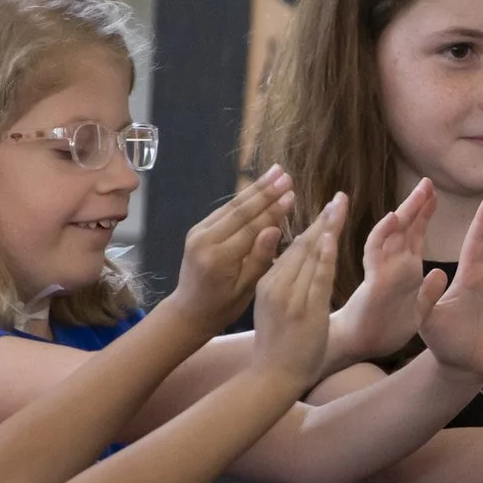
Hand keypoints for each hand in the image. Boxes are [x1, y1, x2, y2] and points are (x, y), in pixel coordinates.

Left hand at [166, 165, 290, 332]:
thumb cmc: (223, 306)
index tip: (292, 195)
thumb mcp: (247, 289)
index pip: (250, 228)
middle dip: (265, 192)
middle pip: (240, 211)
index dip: (273, 210)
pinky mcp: (198, 229)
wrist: (190, 310)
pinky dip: (243, 198)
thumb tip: (275, 228)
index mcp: (219, 259)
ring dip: (255, 188)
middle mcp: (205, 241)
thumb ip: (260, 258)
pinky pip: (224, 211)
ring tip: (276, 172)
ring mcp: (198, 233)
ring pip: (231, 206)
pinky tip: (259, 187)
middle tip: (286, 175)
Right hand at [251, 195, 344, 392]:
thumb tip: (298, 264)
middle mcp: (276, 285)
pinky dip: (326, 255)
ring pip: (311, 255)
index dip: (312, 225)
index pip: (292, 247)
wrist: (272, 376)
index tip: (327, 208)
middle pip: (302, 245)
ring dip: (328, 228)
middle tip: (340, 197)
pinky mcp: (305, 309)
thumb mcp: (273, 308)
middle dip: (323, 219)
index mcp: (267, 282)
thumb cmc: (278, 345)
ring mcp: (290, 296)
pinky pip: (318, 277)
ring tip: (342, 205)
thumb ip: (284, 285)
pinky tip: (333, 236)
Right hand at [328, 178, 436, 361]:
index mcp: (406, 269)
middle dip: (417, 204)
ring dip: (404, 212)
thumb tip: (440, 273)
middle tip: (428, 181)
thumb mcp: (418, 311)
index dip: (424, 213)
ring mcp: (383, 269)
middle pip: (406, 227)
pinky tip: (392, 218)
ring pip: (392, 234)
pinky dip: (382, 234)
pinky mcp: (374, 280)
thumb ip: (428, 292)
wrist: (361, 346)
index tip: (434, 193)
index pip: (416, 234)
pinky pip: (376, 253)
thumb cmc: (386, 329)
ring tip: (419, 191)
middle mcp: (394, 264)